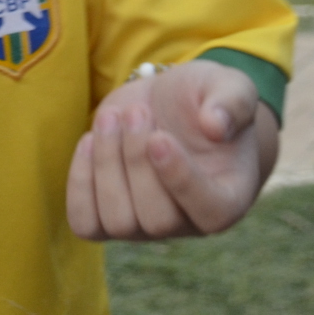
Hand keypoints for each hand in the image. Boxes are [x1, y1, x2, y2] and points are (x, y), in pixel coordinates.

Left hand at [66, 61, 273, 241]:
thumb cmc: (204, 99)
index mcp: (228, 199)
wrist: (166, 104)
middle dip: (137, 161)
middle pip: (157, 220)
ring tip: (111, 118)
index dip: (180, 179)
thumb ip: (233, 102)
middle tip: (135, 112)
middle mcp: (187, 223)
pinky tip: (90, 140)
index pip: (210, 213)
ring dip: (106, 165)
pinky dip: (80, 182)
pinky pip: (85, 222)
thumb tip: (216, 125)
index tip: (159, 137)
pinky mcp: (107, 218)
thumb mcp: (229, 86)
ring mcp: (145, 227)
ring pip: (118, 222)